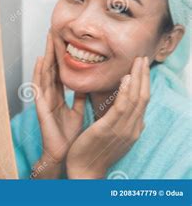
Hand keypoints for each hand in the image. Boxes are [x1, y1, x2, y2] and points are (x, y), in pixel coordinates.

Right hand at [30, 31, 85, 178]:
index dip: (61, 55)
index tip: (64, 38)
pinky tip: (40, 61)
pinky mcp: (41, 106)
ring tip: (47, 38)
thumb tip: (85, 84)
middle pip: (51, 67)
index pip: (60, 71)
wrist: (63, 153)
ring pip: (44, 72)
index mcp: (58, 96)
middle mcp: (49, 94)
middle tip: (53, 30)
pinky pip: (39, 87)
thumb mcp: (76, 111)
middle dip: (52, 49)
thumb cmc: (67, 135)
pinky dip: (39, 73)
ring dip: (45, 54)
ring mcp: (43, 99)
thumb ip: (78, 97)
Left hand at [66, 57, 149, 178]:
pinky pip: (121, 106)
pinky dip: (126, 91)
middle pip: (143, 97)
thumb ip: (118, 120)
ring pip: (136, 98)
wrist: (84, 170)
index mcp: (131, 128)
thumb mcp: (110, 133)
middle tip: (143, 58)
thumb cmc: (93, 151)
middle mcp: (132, 128)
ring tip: (137, 61)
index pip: (142, 102)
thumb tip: (122, 108)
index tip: (141, 68)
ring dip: (138, 78)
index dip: (143, 83)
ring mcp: (123, 129)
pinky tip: (126, 78)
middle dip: (144, 76)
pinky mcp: (109, 128)